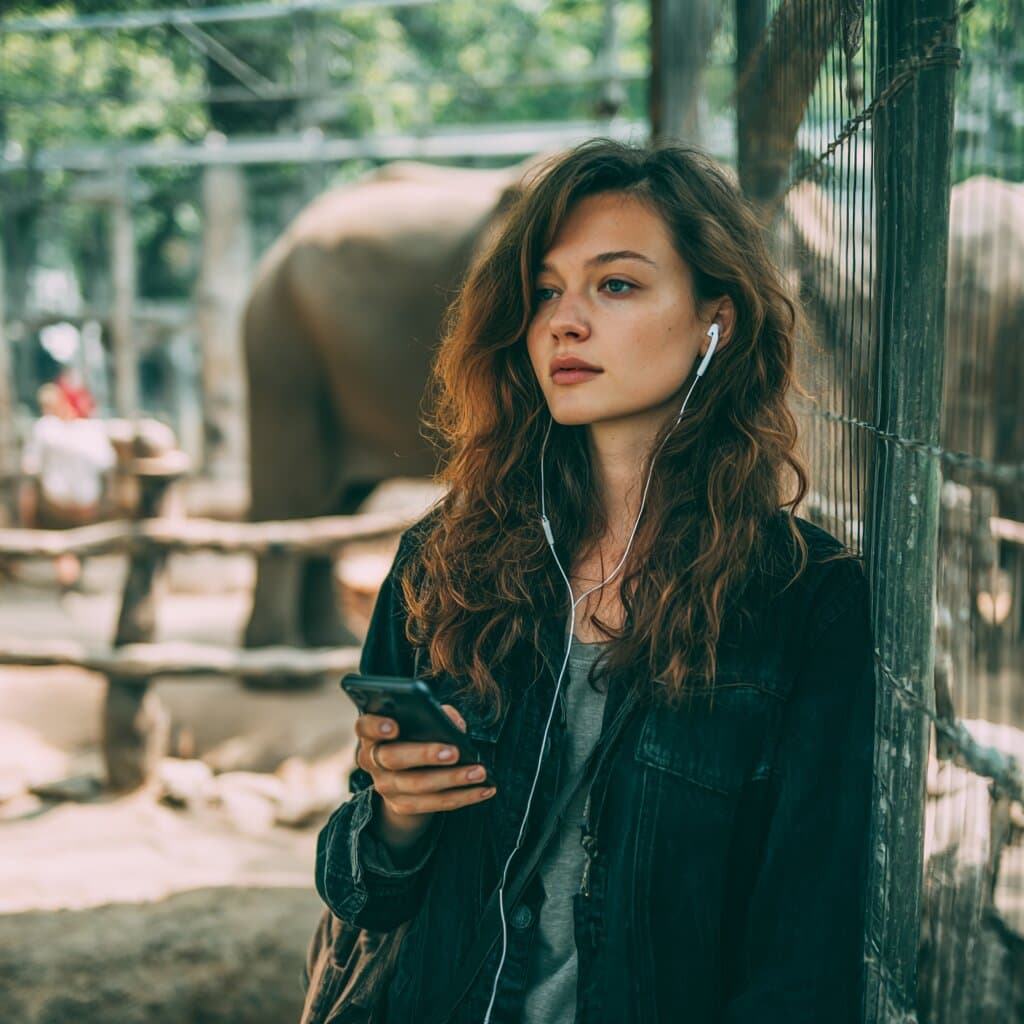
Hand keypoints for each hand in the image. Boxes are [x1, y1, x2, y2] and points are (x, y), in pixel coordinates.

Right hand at [355, 704, 496, 851]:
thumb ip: (436, 714)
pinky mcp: (403, 806)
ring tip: (480, 772)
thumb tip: (455, 726)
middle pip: (393, 758)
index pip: (364, 727)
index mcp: (372, 734)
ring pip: (418, 785)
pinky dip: (463, 797)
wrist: (404, 774)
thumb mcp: (421, 720)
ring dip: (453, 779)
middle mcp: (373, 761)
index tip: (394, 725)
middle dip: (424, 754)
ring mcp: (385, 787)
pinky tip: (485, 789)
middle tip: (453, 751)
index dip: (377, 726)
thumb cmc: (415, 735)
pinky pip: (434, 804)